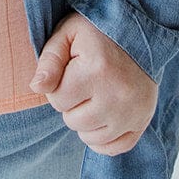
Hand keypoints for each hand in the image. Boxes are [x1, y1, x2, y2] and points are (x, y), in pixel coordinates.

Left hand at [29, 9, 158, 154]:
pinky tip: (103, 117)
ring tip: (95, 95)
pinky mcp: (142, 122)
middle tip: (84, 82)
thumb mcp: (68, 34)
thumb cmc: (97, 31)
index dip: (59, 85)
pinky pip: (114, 148)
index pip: (57, 99)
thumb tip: (36, 88)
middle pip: (73, 121)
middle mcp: (116, 95)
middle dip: (72, 103)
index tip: (71, 70)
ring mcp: (132, 112)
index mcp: (96, 70)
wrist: (140, 31)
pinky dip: (103, 138)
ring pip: (90, 137)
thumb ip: (49, 60)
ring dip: (86, 120)